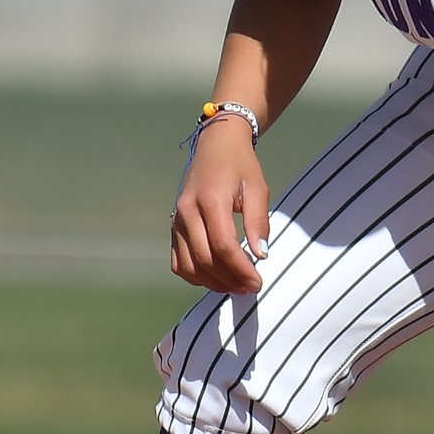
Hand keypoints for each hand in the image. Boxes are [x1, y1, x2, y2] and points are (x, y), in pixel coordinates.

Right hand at [171, 120, 270, 294]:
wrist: (215, 146)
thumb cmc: (239, 165)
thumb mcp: (257, 188)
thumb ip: (258, 222)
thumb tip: (260, 255)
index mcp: (210, 200)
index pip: (223, 245)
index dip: (241, 269)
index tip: (258, 281)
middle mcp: (187, 212)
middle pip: (204, 259)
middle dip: (230, 279)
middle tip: (251, 287)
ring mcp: (176, 221)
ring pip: (189, 266)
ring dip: (213, 282)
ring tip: (236, 286)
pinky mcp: (174, 227)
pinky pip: (178, 262)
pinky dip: (195, 276)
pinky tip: (216, 278)